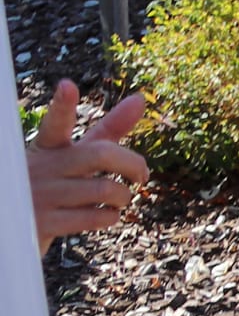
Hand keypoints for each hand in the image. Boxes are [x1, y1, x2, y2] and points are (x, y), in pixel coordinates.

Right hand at [29, 80, 148, 251]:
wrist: (19, 229)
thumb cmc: (56, 184)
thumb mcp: (76, 156)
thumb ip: (107, 130)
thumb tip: (139, 99)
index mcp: (47, 147)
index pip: (55, 123)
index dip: (63, 105)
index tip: (67, 86)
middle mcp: (40, 168)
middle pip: (100, 154)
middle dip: (132, 164)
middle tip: (142, 175)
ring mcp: (39, 196)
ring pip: (103, 188)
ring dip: (123, 196)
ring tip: (122, 198)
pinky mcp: (42, 224)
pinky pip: (93, 217)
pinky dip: (110, 216)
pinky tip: (108, 215)